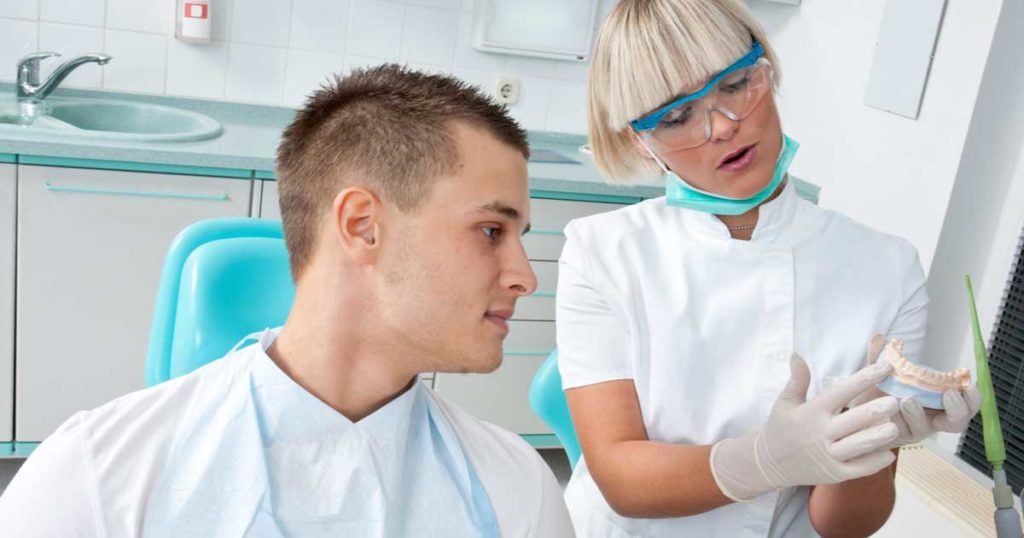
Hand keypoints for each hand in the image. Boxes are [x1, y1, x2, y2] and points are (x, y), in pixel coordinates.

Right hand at [710, 355, 899, 500]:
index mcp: (812, 412)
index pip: (841, 392)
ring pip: (859, 445)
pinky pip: (858, 469)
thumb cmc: (781, 428)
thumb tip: (797, 354)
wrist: (770, 463)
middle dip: (876, 410)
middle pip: (854, 420)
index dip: (864, 378)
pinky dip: (875, 462)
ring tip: (896, 427)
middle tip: (896, 401)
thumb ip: (797, 380)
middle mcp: (821, 433)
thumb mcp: (785, 402)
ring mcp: (828, 455)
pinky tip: (889, 453)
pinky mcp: (834, 474)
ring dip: (878, 436)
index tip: (884, 367)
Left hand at [848, 335, 982, 447]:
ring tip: (907, 400)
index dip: (972, 396)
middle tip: (949, 394)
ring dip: (919, 414)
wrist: (853, 413)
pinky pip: (901, 432)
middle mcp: (930, 417)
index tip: (968, 382)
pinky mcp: (896, 437)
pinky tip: (889, 410)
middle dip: (959, 409)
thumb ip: (880, 357)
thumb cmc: (876, 391)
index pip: (966, 402)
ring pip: (927, 429)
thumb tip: (880, 337)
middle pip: (957, 422)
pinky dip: (897, 421)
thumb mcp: (878, 371)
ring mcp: (914, 429)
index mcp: (938, 400)